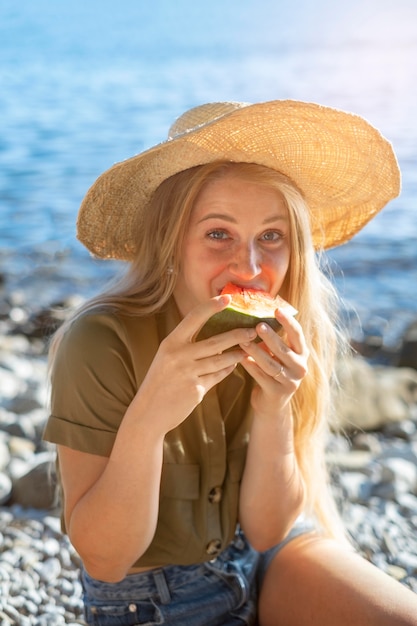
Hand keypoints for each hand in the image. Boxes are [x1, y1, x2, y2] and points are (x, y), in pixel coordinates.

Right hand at [131, 295, 256, 433]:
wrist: (148, 413)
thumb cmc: (159, 382)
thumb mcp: (166, 358)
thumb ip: (185, 346)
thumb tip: (211, 336)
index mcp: (171, 342)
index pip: (194, 317)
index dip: (212, 306)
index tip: (228, 298)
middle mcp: (179, 355)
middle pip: (216, 341)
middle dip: (237, 335)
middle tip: (253, 330)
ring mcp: (188, 373)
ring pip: (221, 360)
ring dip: (237, 354)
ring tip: (249, 349)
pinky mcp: (196, 390)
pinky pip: (218, 376)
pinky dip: (227, 369)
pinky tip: (234, 365)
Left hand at [239, 307, 308, 418]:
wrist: (271, 403)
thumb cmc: (273, 371)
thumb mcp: (277, 355)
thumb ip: (272, 339)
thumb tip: (255, 315)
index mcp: (302, 354)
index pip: (297, 334)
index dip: (288, 322)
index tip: (277, 309)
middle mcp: (300, 367)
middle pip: (284, 350)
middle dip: (270, 337)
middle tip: (258, 326)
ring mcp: (290, 382)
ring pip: (271, 364)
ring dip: (256, 352)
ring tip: (243, 342)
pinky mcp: (277, 393)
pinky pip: (261, 377)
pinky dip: (250, 367)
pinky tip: (240, 358)